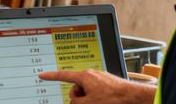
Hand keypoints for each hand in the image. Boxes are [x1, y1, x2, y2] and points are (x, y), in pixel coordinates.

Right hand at [39, 69, 155, 103]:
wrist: (133, 97)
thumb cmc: (113, 98)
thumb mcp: (88, 103)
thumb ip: (75, 101)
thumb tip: (75, 100)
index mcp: (84, 76)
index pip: (62, 75)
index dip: (50, 76)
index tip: (42, 75)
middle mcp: (92, 74)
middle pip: (76, 87)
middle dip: (79, 97)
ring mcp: (101, 77)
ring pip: (87, 90)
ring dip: (90, 98)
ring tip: (100, 103)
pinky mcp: (107, 82)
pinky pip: (96, 89)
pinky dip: (97, 97)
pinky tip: (105, 101)